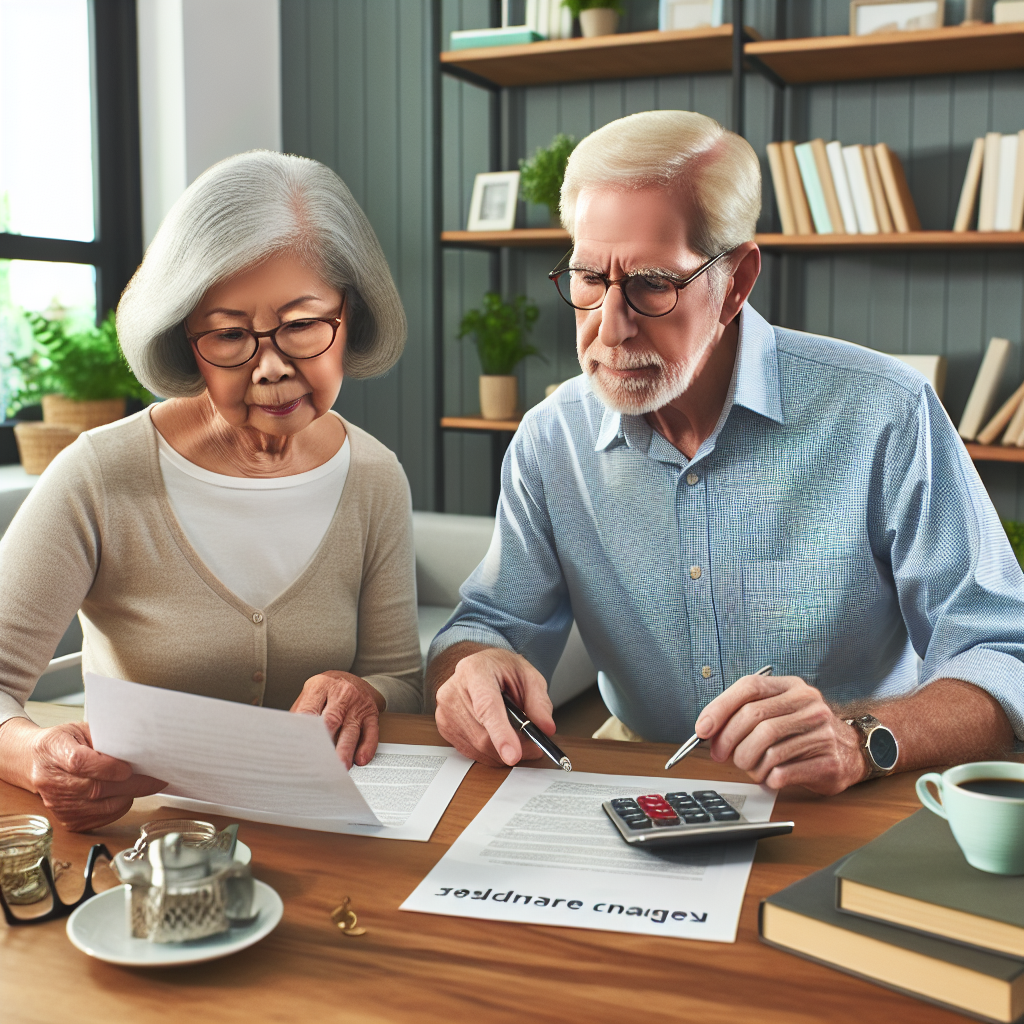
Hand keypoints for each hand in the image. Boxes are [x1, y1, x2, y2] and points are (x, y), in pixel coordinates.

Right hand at [24, 721, 164, 831]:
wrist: (35, 762)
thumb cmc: (62, 742)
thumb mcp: (80, 729)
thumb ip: (104, 738)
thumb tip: (136, 747)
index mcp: (54, 752)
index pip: (80, 763)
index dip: (107, 767)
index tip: (129, 767)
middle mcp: (53, 782)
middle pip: (95, 788)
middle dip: (131, 784)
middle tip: (155, 778)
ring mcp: (58, 804)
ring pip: (101, 807)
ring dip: (128, 796)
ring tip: (141, 784)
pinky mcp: (67, 819)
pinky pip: (100, 818)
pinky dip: (118, 808)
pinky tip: (124, 795)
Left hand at [290, 671, 384, 767]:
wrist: (353, 679)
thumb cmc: (327, 691)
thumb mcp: (311, 694)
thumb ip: (301, 713)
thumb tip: (289, 739)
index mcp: (321, 686)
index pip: (309, 711)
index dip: (304, 731)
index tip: (299, 749)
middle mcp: (342, 693)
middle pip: (331, 720)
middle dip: (324, 743)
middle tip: (317, 762)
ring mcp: (358, 703)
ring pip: (351, 730)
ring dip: (345, 750)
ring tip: (339, 767)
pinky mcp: (371, 713)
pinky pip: (371, 732)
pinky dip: (366, 747)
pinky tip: (360, 759)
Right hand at [434, 648, 552, 766]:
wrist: (480, 668)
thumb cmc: (501, 670)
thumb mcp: (528, 676)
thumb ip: (539, 701)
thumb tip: (545, 728)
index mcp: (475, 671)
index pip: (487, 706)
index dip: (501, 734)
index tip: (514, 755)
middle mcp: (454, 690)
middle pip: (483, 734)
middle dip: (513, 745)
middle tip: (533, 745)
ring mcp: (445, 711)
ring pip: (479, 747)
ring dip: (503, 751)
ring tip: (515, 735)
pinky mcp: (444, 728)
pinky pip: (472, 752)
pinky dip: (491, 752)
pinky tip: (497, 735)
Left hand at [693, 673, 866, 794]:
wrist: (851, 750)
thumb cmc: (804, 731)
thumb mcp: (779, 711)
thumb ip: (746, 713)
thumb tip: (708, 730)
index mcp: (792, 687)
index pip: (749, 687)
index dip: (720, 708)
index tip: (702, 728)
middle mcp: (809, 705)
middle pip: (755, 718)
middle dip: (728, 741)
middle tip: (720, 756)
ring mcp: (821, 732)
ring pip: (767, 748)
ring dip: (748, 763)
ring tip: (749, 767)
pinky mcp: (828, 761)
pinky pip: (783, 771)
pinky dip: (767, 777)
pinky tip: (769, 777)